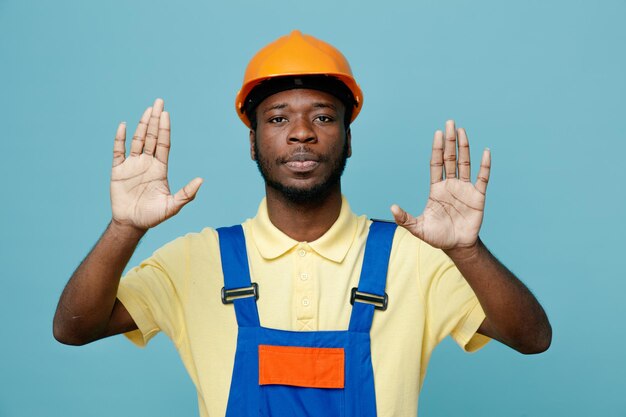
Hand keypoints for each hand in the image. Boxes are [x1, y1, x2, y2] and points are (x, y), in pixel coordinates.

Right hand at [110, 98, 202, 230]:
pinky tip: (123, 126)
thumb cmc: (153, 216)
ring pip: (138, 140)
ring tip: (147, 110)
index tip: (167, 114)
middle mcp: (147, 163)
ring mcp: (132, 165)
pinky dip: (120, 138)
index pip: (163, 144)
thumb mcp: (172, 206)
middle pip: (152, 137)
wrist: (132, 224)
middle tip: (159, 102)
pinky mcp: (118, 170)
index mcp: (160, 168)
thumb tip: (201, 180)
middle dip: (155, 120)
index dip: (165, 129)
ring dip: (142, 125)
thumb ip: (186, 194)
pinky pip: (118, 151)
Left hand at [391, 120, 490, 249]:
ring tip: (462, 130)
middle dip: (450, 141)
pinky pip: (482, 178)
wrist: (457, 246)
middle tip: (450, 122)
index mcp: (437, 189)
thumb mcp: (418, 228)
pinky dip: (484, 165)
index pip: (436, 164)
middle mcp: (451, 185)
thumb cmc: (437, 236)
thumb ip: (405, 218)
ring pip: (465, 163)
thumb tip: (392, 208)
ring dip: (464, 147)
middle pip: (450, 158)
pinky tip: (485, 151)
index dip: (437, 149)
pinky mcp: (478, 196)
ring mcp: (465, 189)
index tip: (437, 133)